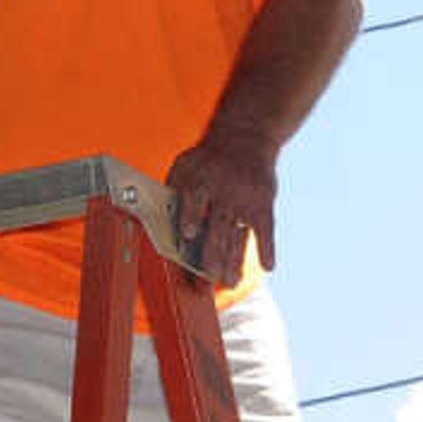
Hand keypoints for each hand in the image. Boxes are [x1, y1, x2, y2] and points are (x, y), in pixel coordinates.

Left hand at [166, 124, 282, 279]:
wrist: (245, 138)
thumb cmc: (206, 160)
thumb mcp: (184, 166)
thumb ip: (173, 192)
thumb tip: (154, 221)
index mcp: (200, 181)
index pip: (194, 200)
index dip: (191, 216)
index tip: (189, 234)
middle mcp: (223, 192)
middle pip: (216, 227)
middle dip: (211, 255)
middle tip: (206, 281)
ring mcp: (244, 200)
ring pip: (238, 235)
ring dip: (234, 261)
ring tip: (229, 283)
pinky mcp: (262, 205)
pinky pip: (266, 230)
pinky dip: (268, 248)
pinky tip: (268, 266)